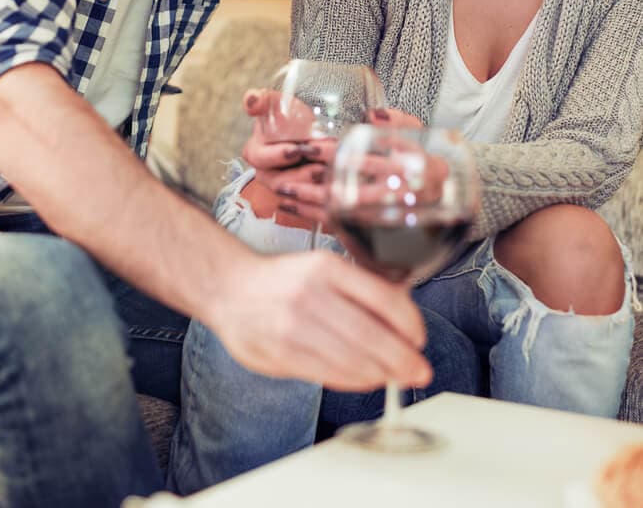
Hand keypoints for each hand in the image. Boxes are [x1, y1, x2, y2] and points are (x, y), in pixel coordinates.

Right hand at [210, 247, 432, 390]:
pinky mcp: (281, 354)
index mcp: (327, 267)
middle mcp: (310, 293)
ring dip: (381, 374)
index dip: (410, 323)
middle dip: (402, 359)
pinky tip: (366, 379)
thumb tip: (404, 318)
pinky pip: (329, 375)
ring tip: (395, 378)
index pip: (382, 297)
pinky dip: (354, 381)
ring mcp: (293, 326)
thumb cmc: (283, 280)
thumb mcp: (322, 267)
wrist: (228, 288)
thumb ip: (359, 289)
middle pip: (371, 335)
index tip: (419, 338)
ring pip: (352, 360)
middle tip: (419, 370)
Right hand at [241, 88, 335, 225]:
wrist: (312, 127)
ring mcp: (284, 187)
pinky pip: (308, 204)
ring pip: (294, 194)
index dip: (276, 156)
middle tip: (319, 166)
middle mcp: (267, 173)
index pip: (259, 158)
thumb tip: (251, 100)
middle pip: (277, 182)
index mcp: (256, 152)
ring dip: (312, 185)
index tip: (295, 150)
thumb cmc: (290, 115)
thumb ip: (262, 99)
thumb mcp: (277, 103)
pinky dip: (321, 196)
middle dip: (299, 175)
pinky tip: (335, 185)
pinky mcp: (301, 196)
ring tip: (329, 173)